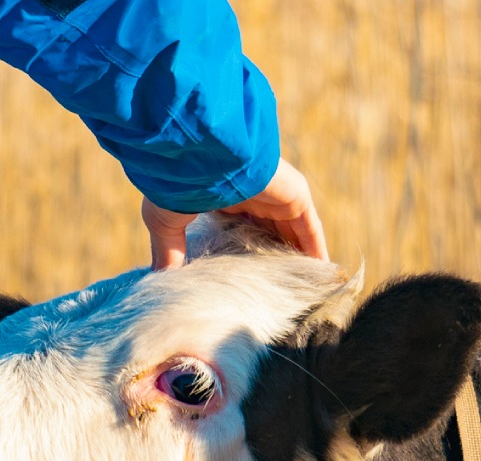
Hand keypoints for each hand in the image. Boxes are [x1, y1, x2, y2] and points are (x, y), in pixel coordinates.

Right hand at [143, 158, 328, 269]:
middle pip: (270, 232)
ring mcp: (275, 195)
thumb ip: (169, 251)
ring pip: (292, 232)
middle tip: (279, 290)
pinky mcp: (295, 196)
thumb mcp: (167, 220)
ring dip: (298, 256)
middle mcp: (253, 195)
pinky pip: (310, 229)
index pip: (240, 229)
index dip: (244, 253)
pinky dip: (315, 249)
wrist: (198, 151)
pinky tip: (320, 271)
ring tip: (303, 286)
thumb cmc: (177, 181)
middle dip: (275, 257)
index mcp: (223, 197)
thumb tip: (160, 278)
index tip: (245, 280)